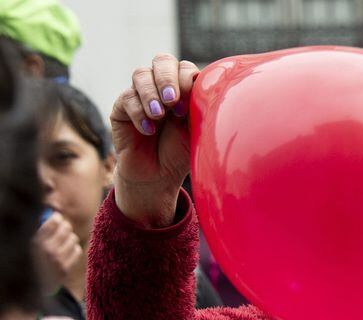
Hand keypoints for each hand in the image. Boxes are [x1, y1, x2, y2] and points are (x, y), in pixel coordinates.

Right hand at [33, 211, 81, 294]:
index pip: (54, 221)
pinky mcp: (64, 270)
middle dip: (64, 226)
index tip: (56, 219)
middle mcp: (47, 251)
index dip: (57, 218)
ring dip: (69, 237)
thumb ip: (39, 231)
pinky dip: (74, 248)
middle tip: (61, 228)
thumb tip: (53, 213)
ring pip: (73, 238)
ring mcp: (57, 261)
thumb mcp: (26, 244)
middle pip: (66, 228)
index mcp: (34, 241)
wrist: (24, 290)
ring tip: (63, 240)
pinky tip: (67, 250)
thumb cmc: (25, 261)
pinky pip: (77, 251)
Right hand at [110, 53, 198, 226]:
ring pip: (141, 74)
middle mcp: (162, 85)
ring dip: (150, 94)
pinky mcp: (122, 106)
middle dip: (166, 78)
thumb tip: (199, 83)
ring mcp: (141, 93)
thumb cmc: (181, 151)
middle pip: (162, 61)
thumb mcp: (196, 129)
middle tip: (171, 101)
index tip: (187, 107)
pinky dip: (138, 113)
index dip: (185, 81)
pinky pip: (127, 98)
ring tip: (158, 116)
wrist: (159, 175)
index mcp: (184, 87)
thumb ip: (198, 106)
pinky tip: (147, 130)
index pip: (184, 68)